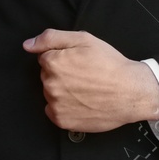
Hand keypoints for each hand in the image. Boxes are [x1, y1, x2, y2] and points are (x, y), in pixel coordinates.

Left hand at [22, 29, 158, 132]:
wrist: (131, 92)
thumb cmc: (109, 64)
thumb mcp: (83, 39)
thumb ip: (50, 38)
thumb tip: (27, 45)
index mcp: (52, 62)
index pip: (46, 58)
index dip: (63, 59)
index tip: (78, 62)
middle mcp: (50, 84)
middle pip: (47, 76)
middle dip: (61, 74)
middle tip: (84, 76)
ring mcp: (55, 104)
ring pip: (51, 93)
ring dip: (62, 91)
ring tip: (85, 90)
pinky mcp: (62, 121)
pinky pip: (53, 111)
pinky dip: (64, 108)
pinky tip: (80, 102)